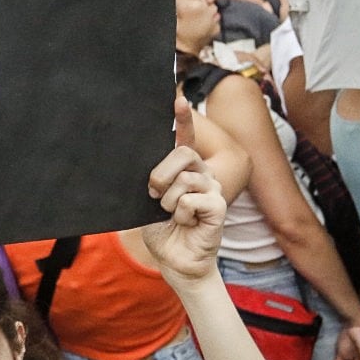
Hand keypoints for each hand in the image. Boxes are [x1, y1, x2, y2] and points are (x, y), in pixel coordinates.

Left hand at [141, 99, 226, 284]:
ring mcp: (213, 188)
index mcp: (183, 170)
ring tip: (172, 214)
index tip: (178, 100)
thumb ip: (151, 180)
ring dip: (168, 201)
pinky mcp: (219, 205)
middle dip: (160, 174)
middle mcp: (201, 174)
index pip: (185, 138)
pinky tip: (186, 222)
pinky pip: (191, 199)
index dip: (183, 119)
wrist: (174, 259)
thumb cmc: (161, 229)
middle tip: (155, 195)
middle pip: (182, 153)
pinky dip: (181, 214)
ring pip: (184, 179)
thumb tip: (140, 165)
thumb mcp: (148, 200)